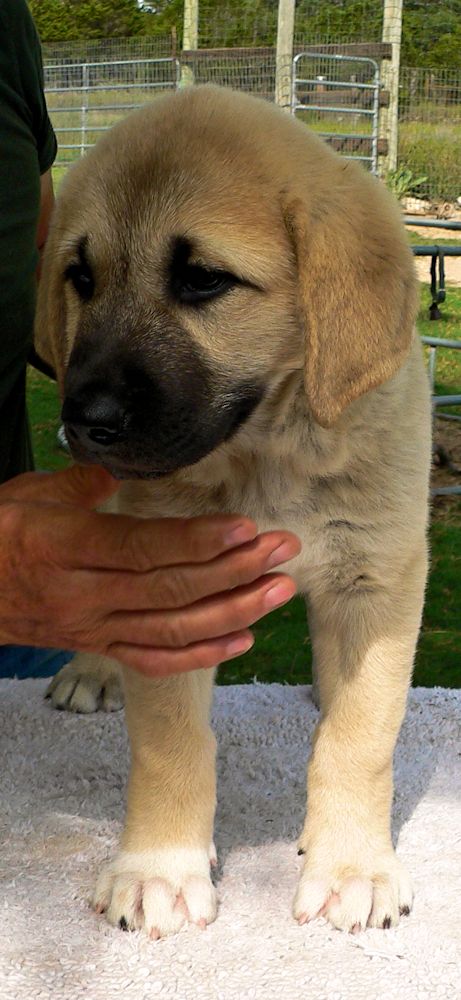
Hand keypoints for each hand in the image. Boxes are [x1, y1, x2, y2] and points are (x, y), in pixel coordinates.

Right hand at [0, 465, 300, 674]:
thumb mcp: (28, 495)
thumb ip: (81, 482)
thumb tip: (123, 466)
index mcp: (63, 546)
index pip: (140, 548)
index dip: (195, 541)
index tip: (244, 529)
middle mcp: (82, 594)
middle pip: (169, 590)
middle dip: (234, 572)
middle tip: (283, 551)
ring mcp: (92, 627)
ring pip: (171, 629)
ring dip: (232, 612)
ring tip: (279, 591)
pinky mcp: (98, 647)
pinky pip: (154, 659)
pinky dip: (200, 654)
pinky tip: (242, 638)